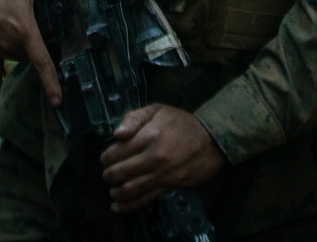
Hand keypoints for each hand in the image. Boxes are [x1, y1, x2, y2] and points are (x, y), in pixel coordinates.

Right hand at [0, 0, 61, 106]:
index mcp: (23, 29)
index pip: (42, 62)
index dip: (52, 83)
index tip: (58, 101)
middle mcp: (7, 44)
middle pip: (26, 54)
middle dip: (29, 43)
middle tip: (24, 21)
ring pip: (11, 53)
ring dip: (13, 42)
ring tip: (6, 17)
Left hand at [100, 104, 225, 211]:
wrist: (211, 140)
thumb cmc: (181, 123)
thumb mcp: (157, 110)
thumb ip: (134, 118)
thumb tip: (116, 134)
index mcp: (149, 135)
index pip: (118, 151)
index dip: (107, 157)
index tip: (104, 159)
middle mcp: (153, 157)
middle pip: (122, 171)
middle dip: (109, 175)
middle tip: (106, 175)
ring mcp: (162, 174)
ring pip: (131, 188)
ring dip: (116, 192)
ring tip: (111, 190)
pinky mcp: (171, 187)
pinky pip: (146, 199)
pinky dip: (130, 205)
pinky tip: (119, 206)